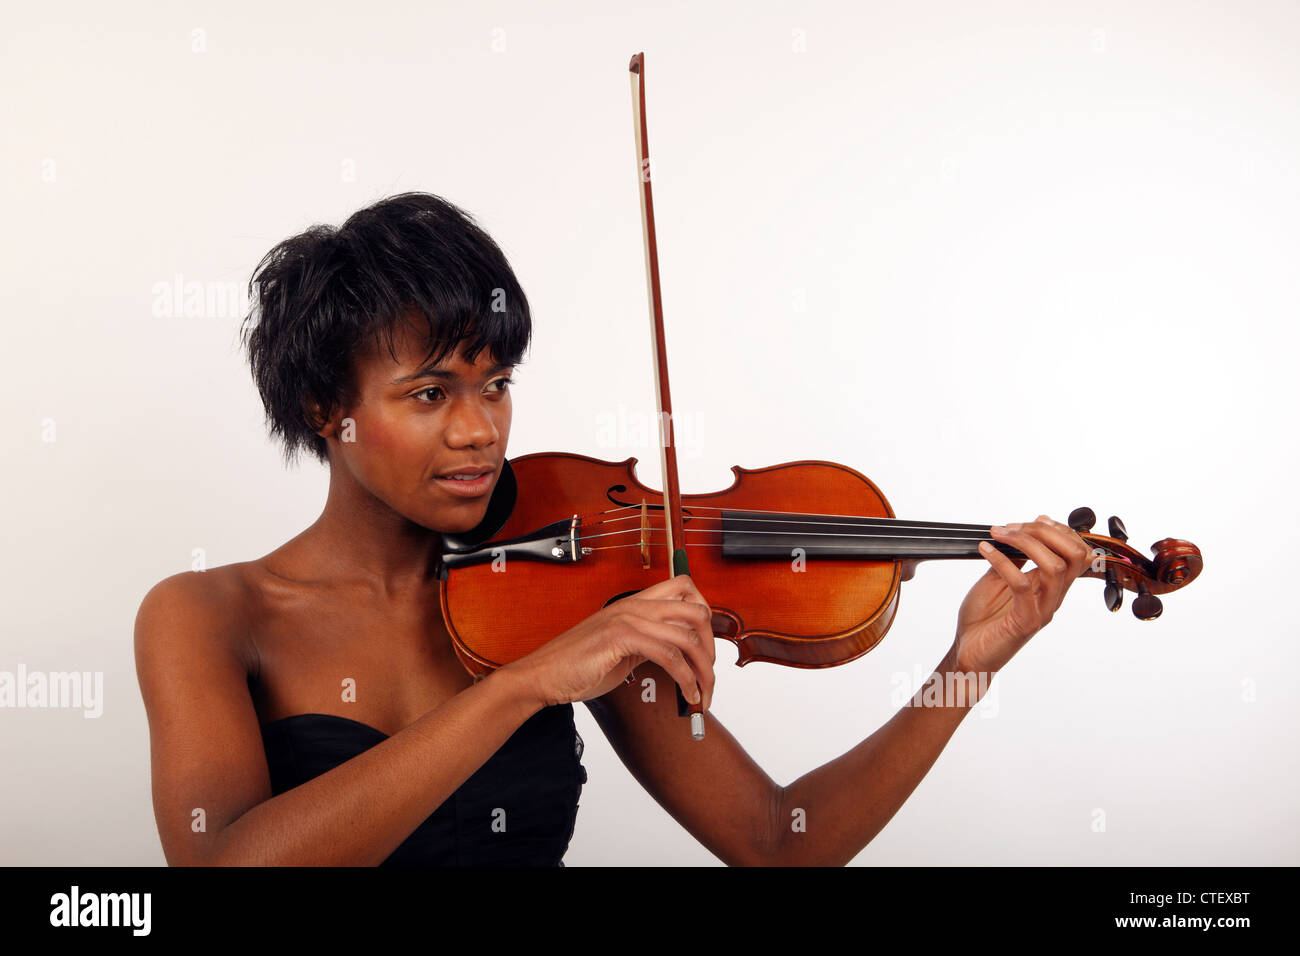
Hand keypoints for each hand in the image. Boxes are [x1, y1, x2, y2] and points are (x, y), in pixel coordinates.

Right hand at [502, 574, 717, 709]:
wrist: (543, 675)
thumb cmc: (578, 664)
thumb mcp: (622, 647)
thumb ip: (649, 641)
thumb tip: (680, 653)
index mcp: (635, 603)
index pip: (686, 589)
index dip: (705, 615)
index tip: (706, 647)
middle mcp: (634, 605)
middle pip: (696, 611)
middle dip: (711, 646)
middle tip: (708, 674)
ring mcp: (627, 618)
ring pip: (687, 636)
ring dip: (703, 670)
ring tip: (702, 694)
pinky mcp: (619, 638)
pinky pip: (669, 655)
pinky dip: (685, 678)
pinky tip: (687, 695)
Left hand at [951, 515, 1092, 674]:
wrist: (969, 653)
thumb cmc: (984, 619)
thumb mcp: (997, 579)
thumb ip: (1013, 559)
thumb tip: (1019, 534)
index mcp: (1050, 586)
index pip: (1075, 552)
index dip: (1059, 530)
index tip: (1032, 520)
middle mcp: (1052, 597)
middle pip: (1073, 555)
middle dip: (1045, 532)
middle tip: (1013, 527)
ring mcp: (1042, 610)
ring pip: (1055, 567)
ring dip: (1026, 543)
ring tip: (999, 535)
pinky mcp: (1025, 621)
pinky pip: (1022, 585)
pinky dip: (1003, 562)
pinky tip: (986, 551)